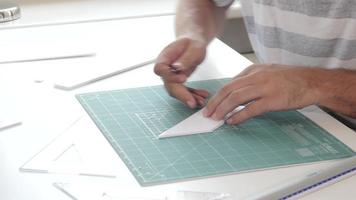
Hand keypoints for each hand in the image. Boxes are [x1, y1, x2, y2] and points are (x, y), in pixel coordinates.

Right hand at [154, 37, 209, 107]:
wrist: (193, 43)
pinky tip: (202, 96)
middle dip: (182, 95)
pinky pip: (184, 91)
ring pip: (177, 91)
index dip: (170, 76)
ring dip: (189, 97)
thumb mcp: (193, 48)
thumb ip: (186, 58)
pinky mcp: (178, 82)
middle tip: (193, 103)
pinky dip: (193, 95)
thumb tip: (177, 68)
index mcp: (164, 57)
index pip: (160, 69)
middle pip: (169, 85)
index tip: (183, 79)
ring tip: (201, 102)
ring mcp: (171, 77)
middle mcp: (165, 69)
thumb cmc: (192, 43)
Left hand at [203, 64, 320, 123]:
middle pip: (229, 90)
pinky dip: (239, 116)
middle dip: (215, 102)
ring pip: (236, 98)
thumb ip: (251, 79)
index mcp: (253, 71)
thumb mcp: (268, 72)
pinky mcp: (273, 99)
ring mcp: (265, 87)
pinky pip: (251, 108)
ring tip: (215, 118)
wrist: (313, 82)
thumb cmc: (291, 79)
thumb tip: (235, 92)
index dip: (218, 95)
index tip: (211, 104)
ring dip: (223, 109)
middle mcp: (257, 77)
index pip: (230, 83)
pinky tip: (232, 121)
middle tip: (207, 113)